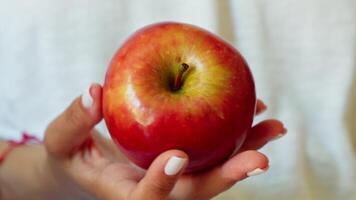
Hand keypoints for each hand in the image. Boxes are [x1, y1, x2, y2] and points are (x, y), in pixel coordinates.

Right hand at [44, 83, 285, 199]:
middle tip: (258, 159)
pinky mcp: (184, 160)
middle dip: (226, 177)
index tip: (176, 156)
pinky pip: (213, 151)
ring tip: (272, 127)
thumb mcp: (63, 139)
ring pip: (213, 172)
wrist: (88, 161)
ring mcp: (174, 177)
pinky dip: (236, 134)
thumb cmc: (72, 154)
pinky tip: (253, 111)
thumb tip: (94, 92)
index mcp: (124, 192)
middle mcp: (156, 190)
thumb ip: (74, 121)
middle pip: (194, 192)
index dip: (161, 184)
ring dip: (244, 152)